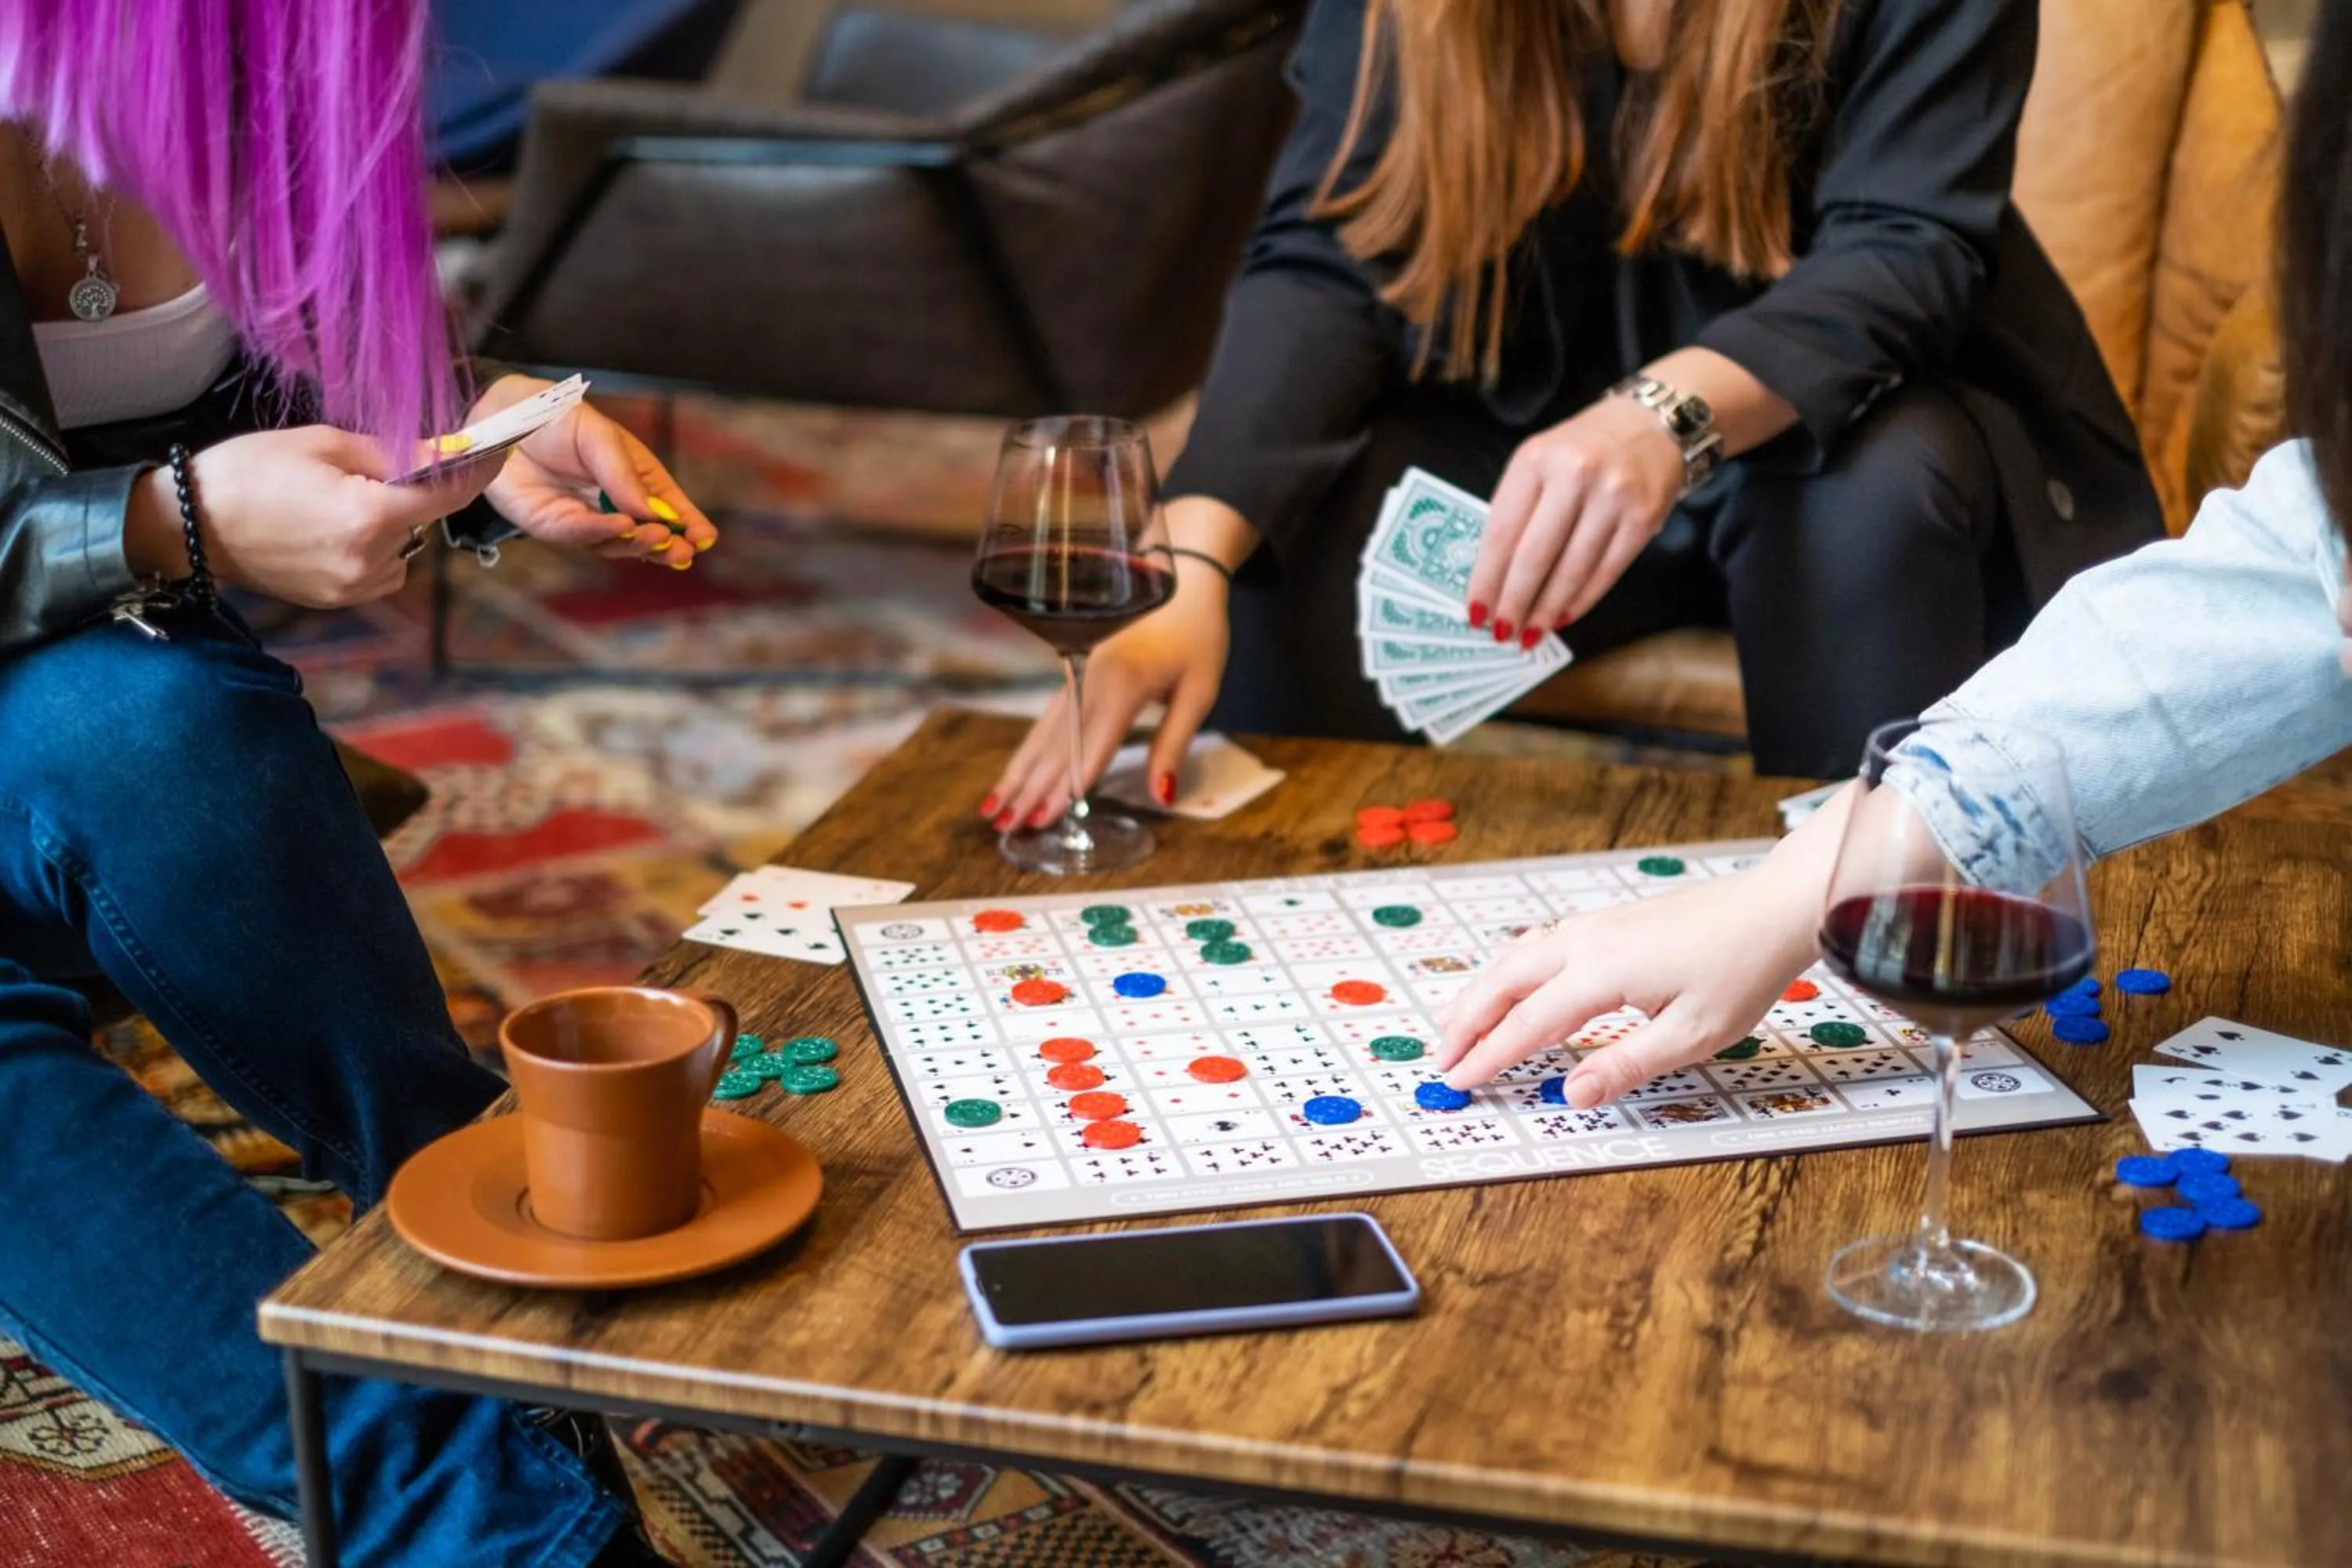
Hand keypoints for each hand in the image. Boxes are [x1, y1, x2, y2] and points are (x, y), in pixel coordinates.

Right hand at [132, 426, 504, 607]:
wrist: (189, 524)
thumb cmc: (249, 471)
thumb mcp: (324, 444)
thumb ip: (394, 453)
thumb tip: (447, 452)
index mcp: (368, 516)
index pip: (448, 495)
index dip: (477, 470)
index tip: (496, 450)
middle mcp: (369, 559)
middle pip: (423, 519)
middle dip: (410, 492)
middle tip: (368, 469)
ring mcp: (354, 586)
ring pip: (403, 546)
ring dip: (390, 522)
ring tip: (335, 501)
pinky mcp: (339, 600)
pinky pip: (382, 570)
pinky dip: (373, 548)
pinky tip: (331, 529)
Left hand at [470, 376, 716, 568]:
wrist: (497, 417)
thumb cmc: (552, 415)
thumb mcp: (597, 434)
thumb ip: (622, 472)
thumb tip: (650, 511)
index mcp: (634, 476)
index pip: (668, 505)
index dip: (689, 523)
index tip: (706, 539)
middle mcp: (613, 502)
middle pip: (648, 533)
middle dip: (667, 544)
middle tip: (681, 549)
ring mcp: (584, 518)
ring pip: (618, 543)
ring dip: (638, 543)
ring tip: (654, 535)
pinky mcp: (554, 526)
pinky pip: (581, 535)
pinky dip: (603, 534)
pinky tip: (621, 527)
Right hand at [980, 565, 1230, 830]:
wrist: (1183, 579)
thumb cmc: (1198, 636)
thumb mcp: (1200, 691)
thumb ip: (1174, 744)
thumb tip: (1162, 795)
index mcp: (1125, 686)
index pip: (1091, 747)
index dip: (1067, 787)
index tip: (1044, 818)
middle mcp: (1091, 682)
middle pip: (1056, 745)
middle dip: (1029, 789)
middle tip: (1004, 827)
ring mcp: (1079, 677)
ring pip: (1042, 733)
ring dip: (1018, 773)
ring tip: (993, 808)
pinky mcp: (1076, 676)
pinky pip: (1047, 720)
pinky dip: (1028, 751)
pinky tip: (1012, 773)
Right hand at [1433, 827, 1840, 1106]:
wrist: (1771, 906)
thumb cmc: (1741, 969)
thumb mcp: (1691, 1035)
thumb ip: (1625, 1065)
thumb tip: (1573, 1095)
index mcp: (1601, 973)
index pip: (1528, 1023)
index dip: (1489, 1056)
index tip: (1460, 1081)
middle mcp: (1586, 943)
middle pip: (1504, 983)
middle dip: (1467, 1022)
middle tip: (1443, 1058)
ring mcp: (1594, 927)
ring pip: (1515, 958)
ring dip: (1481, 993)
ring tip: (1455, 1023)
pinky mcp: (1607, 922)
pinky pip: (1537, 946)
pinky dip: (1507, 971)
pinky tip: (1508, 982)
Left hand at [1466, 395, 1682, 646]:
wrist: (1654, 423)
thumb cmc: (1584, 447)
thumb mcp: (1539, 459)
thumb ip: (1517, 506)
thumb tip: (1494, 575)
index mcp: (1536, 459)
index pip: (1501, 531)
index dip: (1486, 578)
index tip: (1474, 611)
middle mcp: (1575, 475)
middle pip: (1534, 556)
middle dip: (1513, 602)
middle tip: (1500, 633)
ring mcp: (1613, 497)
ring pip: (1571, 570)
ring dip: (1546, 610)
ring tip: (1529, 634)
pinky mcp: (1643, 518)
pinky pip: (1605, 571)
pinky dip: (1581, 600)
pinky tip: (1563, 617)